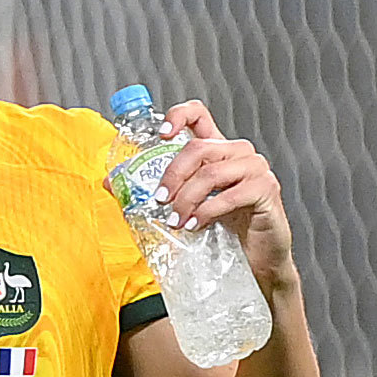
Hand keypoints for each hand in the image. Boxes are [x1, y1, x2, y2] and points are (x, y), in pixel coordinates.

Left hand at [156, 99, 299, 294]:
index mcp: (217, 151)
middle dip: (171, 175)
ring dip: (186, 199)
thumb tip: (109, 182)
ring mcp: (256, 169)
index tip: (160, 135)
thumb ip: (154, 189)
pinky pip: (231, 195)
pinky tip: (195, 225)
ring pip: (211, 172)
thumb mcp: (185, 205)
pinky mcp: (266, 189)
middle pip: (198, 148)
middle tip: (159, 200)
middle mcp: (238, 154)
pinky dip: (207, 211)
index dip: (179, 116)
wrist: (255, 260)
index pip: (200, 116)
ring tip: (176, 221)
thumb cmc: (222, 230)